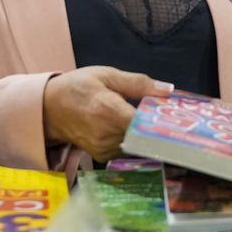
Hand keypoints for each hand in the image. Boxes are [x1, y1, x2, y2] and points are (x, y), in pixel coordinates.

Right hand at [43, 67, 171, 160]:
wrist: (49, 108)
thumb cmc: (77, 87)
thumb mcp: (106, 75)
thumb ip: (139, 83)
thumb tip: (168, 91)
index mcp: (108, 110)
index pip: (143, 124)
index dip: (163, 123)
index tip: (182, 119)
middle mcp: (106, 134)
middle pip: (144, 137)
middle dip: (160, 129)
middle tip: (179, 121)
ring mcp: (104, 148)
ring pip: (138, 145)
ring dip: (148, 136)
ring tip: (160, 124)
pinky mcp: (102, 156)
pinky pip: (128, 150)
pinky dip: (136, 141)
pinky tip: (141, 131)